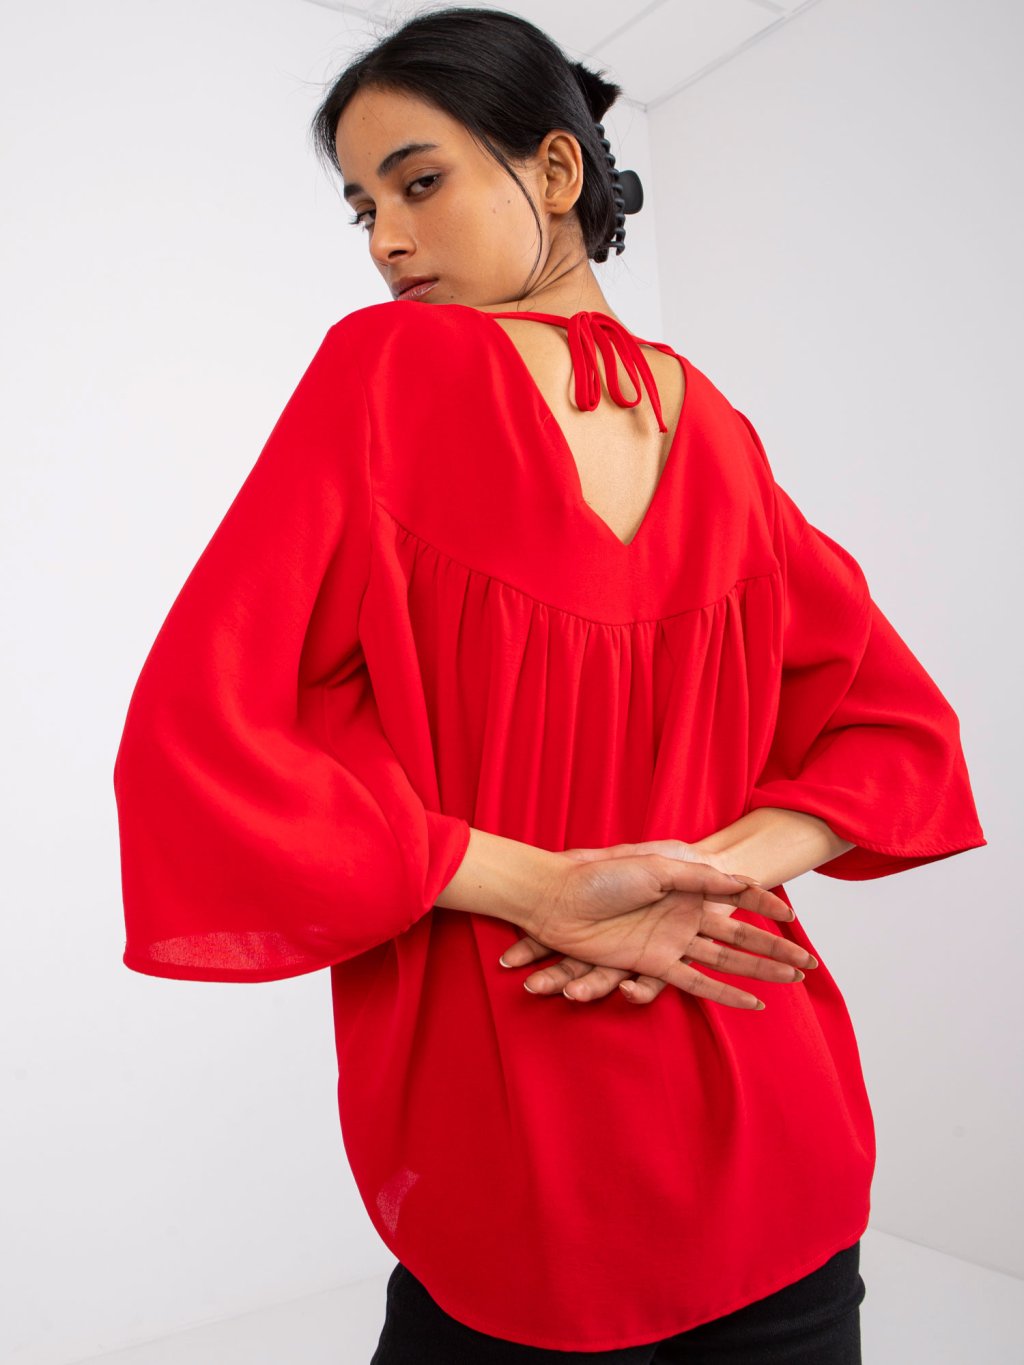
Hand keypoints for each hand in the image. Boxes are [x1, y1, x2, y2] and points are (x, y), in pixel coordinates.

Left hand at [502, 840, 815, 1007]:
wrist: (556, 898)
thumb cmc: (601, 873)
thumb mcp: (656, 867)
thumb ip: (699, 877)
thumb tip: (742, 880)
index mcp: (686, 885)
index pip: (737, 895)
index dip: (765, 904)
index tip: (793, 917)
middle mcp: (684, 915)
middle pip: (741, 936)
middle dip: (776, 949)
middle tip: (811, 965)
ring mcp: (670, 941)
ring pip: (728, 960)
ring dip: (760, 971)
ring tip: (793, 981)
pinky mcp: (653, 964)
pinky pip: (696, 982)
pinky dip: (725, 993)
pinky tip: (753, 1003)